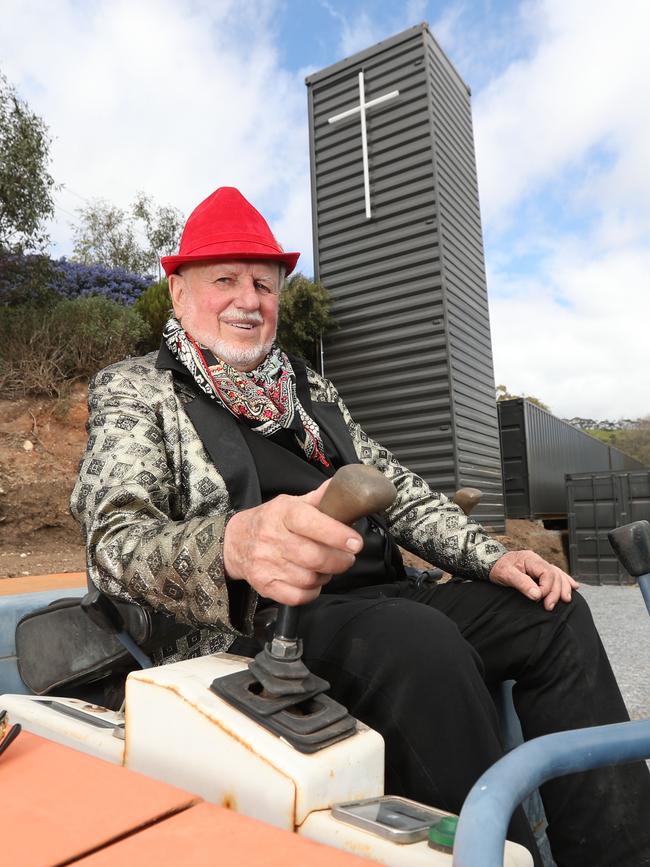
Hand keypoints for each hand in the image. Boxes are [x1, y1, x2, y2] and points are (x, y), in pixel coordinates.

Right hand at [223, 480, 363, 605]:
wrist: (235, 541)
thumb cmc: (271, 521)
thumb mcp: (292, 503)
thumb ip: (320, 498)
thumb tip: (347, 488)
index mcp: (282, 513)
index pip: (311, 522)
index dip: (336, 534)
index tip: (355, 542)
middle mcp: (271, 537)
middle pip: (314, 556)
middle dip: (339, 560)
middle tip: (348, 558)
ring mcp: (265, 563)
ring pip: (309, 579)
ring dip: (326, 575)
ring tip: (327, 567)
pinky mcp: (264, 585)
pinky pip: (297, 596)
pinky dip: (312, 592)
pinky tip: (312, 580)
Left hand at [489, 550, 579, 610]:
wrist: (490, 562)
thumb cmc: (497, 568)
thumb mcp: (506, 575)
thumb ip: (521, 583)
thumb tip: (537, 595)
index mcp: (531, 559)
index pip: (547, 573)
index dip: (546, 588)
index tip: (539, 599)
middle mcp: (538, 561)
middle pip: (555, 575)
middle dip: (555, 592)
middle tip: (549, 607)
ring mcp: (540, 565)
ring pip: (558, 575)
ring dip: (563, 588)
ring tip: (566, 600)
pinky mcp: (539, 571)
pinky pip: (557, 574)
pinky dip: (565, 581)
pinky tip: (574, 587)